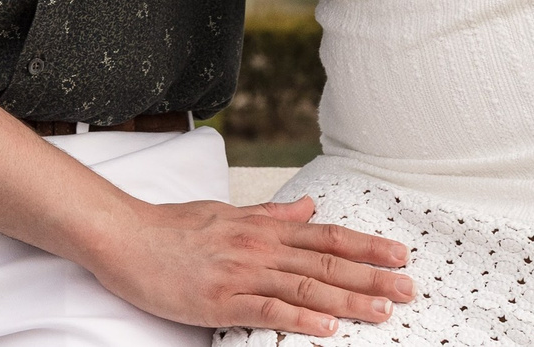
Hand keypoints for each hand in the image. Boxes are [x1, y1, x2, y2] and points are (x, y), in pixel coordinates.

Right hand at [80, 193, 413, 335]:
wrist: (125, 237)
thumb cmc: (172, 228)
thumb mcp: (227, 213)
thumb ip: (271, 214)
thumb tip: (307, 207)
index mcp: (262, 228)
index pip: (325, 236)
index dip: (364, 246)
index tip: (398, 254)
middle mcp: (258, 247)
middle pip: (325, 261)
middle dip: (371, 276)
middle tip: (408, 288)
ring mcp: (240, 273)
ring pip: (305, 285)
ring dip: (347, 299)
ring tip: (383, 310)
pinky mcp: (220, 300)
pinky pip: (267, 309)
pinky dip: (300, 316)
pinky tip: (327, 326)